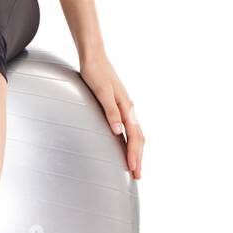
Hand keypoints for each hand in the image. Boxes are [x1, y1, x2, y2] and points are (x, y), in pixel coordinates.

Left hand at [79, 51, 143, 179]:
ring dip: (136, 151)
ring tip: (135, 166)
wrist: (93, 56)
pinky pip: (129, 127)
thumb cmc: (95, 72)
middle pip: (138, 137)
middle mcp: (129, 108)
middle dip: (139, 157)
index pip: (134, 136)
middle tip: (137, 176)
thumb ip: (110, 111)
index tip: (133, 170)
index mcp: (126, 106)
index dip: (134, 154)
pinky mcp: (119, 105)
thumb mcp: (101, 92)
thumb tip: (118, 131)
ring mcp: (125, 107)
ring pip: (135, 133)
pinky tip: (126, 145)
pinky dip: (131, 140)